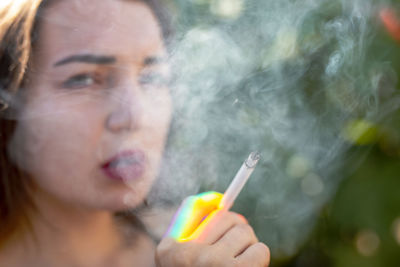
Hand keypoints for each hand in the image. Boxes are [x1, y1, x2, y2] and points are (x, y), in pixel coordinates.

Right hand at [155, 210, 269, 266]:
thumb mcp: (173, 252)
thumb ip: (187, 219)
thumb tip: (216, 199)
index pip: (209, 216)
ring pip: (249, 235)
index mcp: (178, 252)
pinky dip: (256, 256)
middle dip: (236, 227)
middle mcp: (201, 260)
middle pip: (233, 222)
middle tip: (232, 238)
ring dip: (246, 243)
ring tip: (236, 257)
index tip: (223, 203)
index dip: (221, 210)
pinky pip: (261, 251)